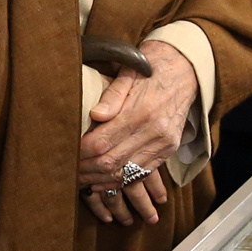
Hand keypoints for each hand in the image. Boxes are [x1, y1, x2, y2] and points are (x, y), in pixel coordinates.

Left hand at [79, 40, 196, 227]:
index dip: (80, 152)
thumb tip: (94, 115)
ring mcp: (163, 144)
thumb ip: (111, 97)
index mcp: (140, 111)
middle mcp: (153, 131)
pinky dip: (120, 181)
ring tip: (82, 178)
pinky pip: (141, 174)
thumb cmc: (150, 69)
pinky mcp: (168, 150)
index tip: (66, 153)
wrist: (184, 71)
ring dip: (100, 179)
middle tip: (69, 170)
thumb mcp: (128, 74)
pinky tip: (103, 181)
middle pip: (111, 161)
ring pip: (125, 173)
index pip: (101, 142)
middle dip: (86, 169)